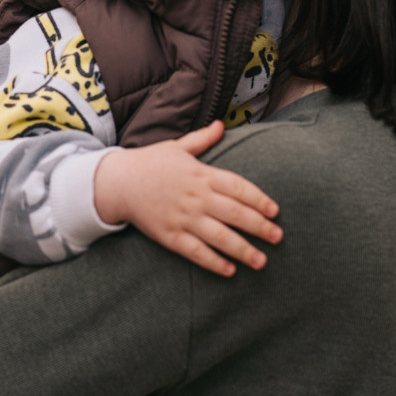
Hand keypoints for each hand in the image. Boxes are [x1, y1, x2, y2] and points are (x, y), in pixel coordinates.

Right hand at [93, 120, 280, 276]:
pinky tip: (229, 271)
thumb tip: (221, 125)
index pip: (238, 187)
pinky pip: (195, 252)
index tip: (275, 211)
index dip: (259, 200)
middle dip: (259, 227)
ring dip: (243, 250)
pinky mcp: (169, 235)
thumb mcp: (177, 147)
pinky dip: (213, 262)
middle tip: (278, 238)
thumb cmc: (150, 162)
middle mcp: (196, 197)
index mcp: (201, 174)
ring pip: (219, 237)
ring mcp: (183, 218)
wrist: (116, 182)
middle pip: (235, 214)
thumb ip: (202, 139)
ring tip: (261, 261)